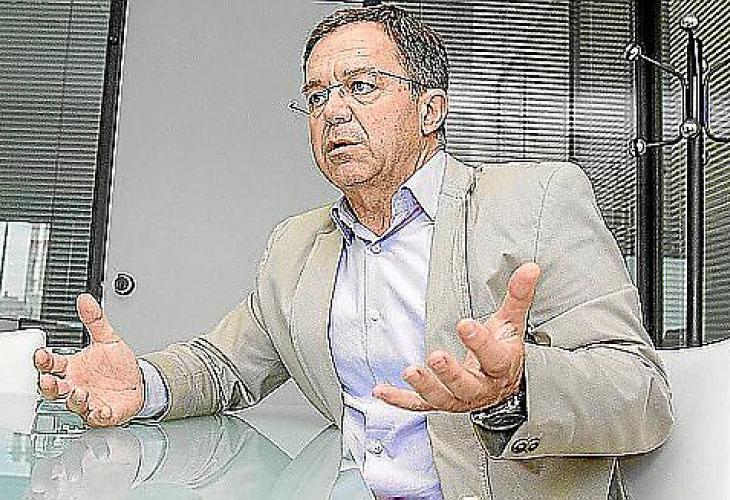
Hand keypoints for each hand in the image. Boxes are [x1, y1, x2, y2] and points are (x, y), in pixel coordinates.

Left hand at [26, 428, 140, 499]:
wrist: (131, 462)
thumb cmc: (107, 480)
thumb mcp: (90, 498)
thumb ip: (72, 498)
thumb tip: (54, 498)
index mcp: (60, 480)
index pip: (42, 483)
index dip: (38, 487)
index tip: (37, 493)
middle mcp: (67, 464)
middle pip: (46, 466)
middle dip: (41, 476)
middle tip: (40, 487)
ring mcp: (82, 450)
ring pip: (70, 451)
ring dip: (71, 463)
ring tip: (75, 476)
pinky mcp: (99, 439)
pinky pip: (95, 440)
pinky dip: (98, 447)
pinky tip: (103, 456)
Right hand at [34, 294, 142, 426]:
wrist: (139, 381)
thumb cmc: (117, 364)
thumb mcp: (108, 338)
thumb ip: (95, 320)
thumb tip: (85, 300)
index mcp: (73, 367)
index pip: (52, 364)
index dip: (44, 360)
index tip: (41, 355)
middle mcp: (77, 385)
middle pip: (55, 389)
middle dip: (49, 386)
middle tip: (48, 380)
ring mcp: (89, 401)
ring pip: (74, 405)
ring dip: (74, 400)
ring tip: (79, 392)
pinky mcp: (105, 413)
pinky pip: (99, 417)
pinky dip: (99, 414)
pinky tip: (101, 409)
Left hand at [373, 263, 539, 411]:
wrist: (503, 387)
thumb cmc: (503, 351)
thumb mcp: (512, 323)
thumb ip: (518, 296)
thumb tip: (530, 268)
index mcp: (500, 366)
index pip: (494, 357)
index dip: (480, 342)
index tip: (465, 324)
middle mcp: (481, 388)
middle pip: (466, 384)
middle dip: (450, 372)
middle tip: (436, 357)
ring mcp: (459, 398)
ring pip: (442, 398)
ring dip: (424, 387)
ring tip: (409, 372)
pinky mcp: (440, 402)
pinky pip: (419, 405)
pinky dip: (399, 400)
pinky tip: (381, 391)